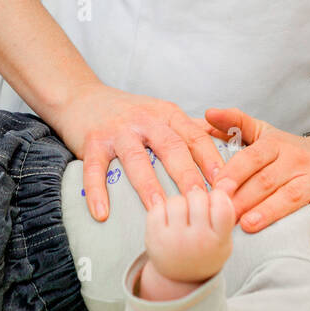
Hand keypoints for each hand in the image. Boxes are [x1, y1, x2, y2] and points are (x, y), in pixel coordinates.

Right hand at [53, 82, 223, 222]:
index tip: (226, 183)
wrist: (82, 97)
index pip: (195, 136)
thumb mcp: (160, 113)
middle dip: (188, 175)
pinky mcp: (92, 141)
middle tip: (200, 201)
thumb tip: (227, 144)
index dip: (211, 159)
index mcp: (166, 114)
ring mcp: (118, 130)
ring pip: (136, 158)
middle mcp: (145, 119)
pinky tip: (102, 213)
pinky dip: (97, 191)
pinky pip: (95, 168)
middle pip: (171, 147)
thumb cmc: (127, 112)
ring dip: (148, 186)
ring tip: (159, 210)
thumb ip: (189, 129)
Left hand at [144, 187, 235, 284]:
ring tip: (182, 216)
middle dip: (197, 198)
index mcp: (218, 240)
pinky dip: (162, 210)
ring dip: (179, 203)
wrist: (179, 277)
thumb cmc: (204, 251)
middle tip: (196, 208)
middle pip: (198, 198)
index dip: (218, 196)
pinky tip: (168, 220)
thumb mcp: (223, 239)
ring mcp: (174, 239)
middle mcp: (197, 241)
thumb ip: (225, 214)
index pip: (222, 206)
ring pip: (176, 201)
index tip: (215, 200)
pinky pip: (157, 208)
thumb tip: (221, 186)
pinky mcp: (154, 237)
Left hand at [205, 108, 309, 259]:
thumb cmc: (294, 149)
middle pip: (267, 180)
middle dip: (244, 197)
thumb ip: (236, 122)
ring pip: (291, 196)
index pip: (253, 157)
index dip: (234, 172)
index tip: (216, 188)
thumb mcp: (266, 132)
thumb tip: (208, 113)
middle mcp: (298, 160)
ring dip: (270, 211)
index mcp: (278, 145)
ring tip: (249, 225)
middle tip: (223, 214)